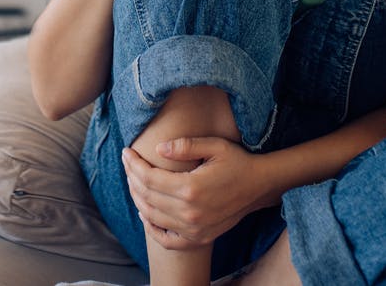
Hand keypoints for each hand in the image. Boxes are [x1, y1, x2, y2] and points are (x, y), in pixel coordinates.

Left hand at [121, 138, 268, 250]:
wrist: (259, 186)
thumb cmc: (237, 162)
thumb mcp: (214, 146)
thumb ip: (185, 146)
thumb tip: (159, 148)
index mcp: (191, 188)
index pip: (149, 178)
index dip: (134, 164)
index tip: (126, 152)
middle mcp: (190, 212)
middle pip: (147, 197)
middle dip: (132, 178)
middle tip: (127, 163)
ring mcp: (194, 229)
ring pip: (152, 217)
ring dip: (137, 199)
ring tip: (133, 182)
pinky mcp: (198, 238)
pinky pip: (167, 240)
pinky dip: (151, 229)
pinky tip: (145, 213)